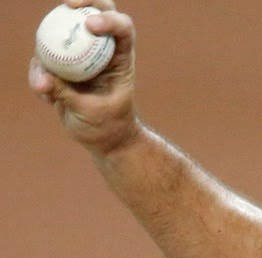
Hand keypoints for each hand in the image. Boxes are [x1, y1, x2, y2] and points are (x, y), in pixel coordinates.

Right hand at [29, 0, 139, 156]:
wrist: (104, 139)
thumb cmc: (108, 126)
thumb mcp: (91, 113)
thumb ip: (67, 94)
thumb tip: (43, 80)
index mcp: (120, 59)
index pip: (122, 29)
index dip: (109, 19)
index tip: (90, 25)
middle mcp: (101, 52)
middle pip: (95, 14)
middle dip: (83, 2)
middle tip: (67, 4)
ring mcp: (80, 56)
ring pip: (62, 34)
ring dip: (46, 52)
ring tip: (45, 87)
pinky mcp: (61, 66)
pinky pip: (43, 60)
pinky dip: (39, 76)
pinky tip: (45, 98)